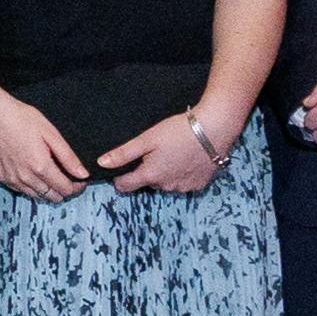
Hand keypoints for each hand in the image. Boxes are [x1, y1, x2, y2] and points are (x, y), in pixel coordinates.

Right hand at [0, 83, 85, 201]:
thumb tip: (82, 174)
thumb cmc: (20, 118)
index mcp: (40, 166)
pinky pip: (21, 191)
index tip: (80, 181)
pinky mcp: (1, 177)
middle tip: (67, 178)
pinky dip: (31, 187)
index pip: (65, 190)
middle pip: (52, 197)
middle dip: (64, 190)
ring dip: (48, 190)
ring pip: (37, 196)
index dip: (77, 188)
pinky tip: (33, 173)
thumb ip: (68, 157)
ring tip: (51, 175)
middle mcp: (25, 178)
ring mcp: (11, 179)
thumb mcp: (50, 133)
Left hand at [99, 109, 226, 198]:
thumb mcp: (147, 138)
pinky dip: (183, 174)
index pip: (125, 186)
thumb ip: (124, 154)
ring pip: (167, 183)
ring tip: (174, 152)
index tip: (123, 169)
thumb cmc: (179, 130)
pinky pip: (184, 183)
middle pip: (148, 183)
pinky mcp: (200, 184)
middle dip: (148, 171)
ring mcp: (184, 187)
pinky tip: (187, 158)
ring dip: (166, 173)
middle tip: (156, 151)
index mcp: (151, 176)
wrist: (215, 128)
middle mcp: (166, 186)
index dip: (120, 178)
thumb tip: (101, 163)